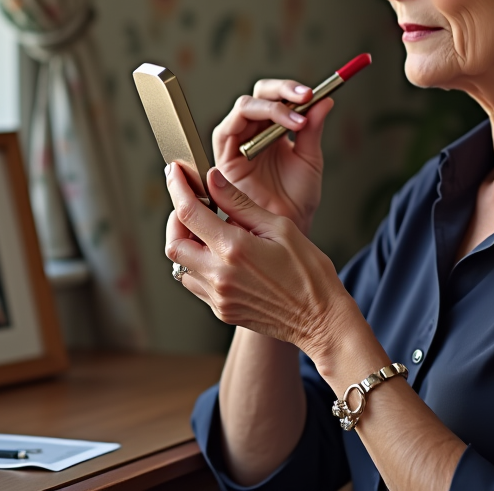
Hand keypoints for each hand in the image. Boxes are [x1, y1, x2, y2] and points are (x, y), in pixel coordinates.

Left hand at [164, 162, 356, 354]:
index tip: (175, 173)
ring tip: (208, 231)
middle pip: (174, 243)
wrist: (320, 320)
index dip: (177, 188)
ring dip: (186, 244)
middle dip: (176, 220)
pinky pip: (196, 284)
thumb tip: (213, 179)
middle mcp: (219, 276)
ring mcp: (218, 297)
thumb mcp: (279, 227)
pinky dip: (199, 265)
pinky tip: (220, 255)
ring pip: (180, 266)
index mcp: (234, 249)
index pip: (189, 213)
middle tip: (191, 205)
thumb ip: (240, 203)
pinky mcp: (221, 310)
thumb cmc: (308, 272)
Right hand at [211, 79, 335, 234]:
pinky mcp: (223, 156)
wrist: (287, 228)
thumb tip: (324, 99)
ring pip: (245, 106)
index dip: (292, 90)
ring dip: (272, 106)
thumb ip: (313, 129)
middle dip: (281, 90)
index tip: (314, 93)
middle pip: (258, 94)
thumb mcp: (310, 159)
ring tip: (297, 121)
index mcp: (273, 131)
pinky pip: (228, 128)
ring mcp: (237, 142)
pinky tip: (278, 128)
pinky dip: (251, 120)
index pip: (276, 96)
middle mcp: (252, 133)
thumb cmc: (296, 199)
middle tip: (305, 96)